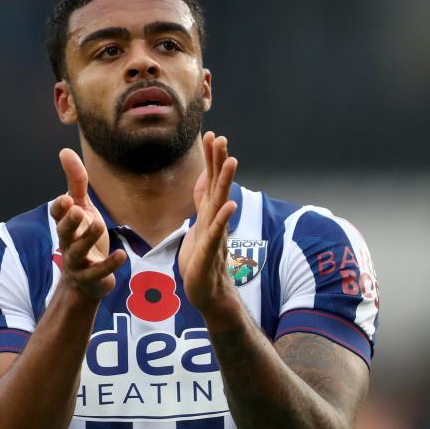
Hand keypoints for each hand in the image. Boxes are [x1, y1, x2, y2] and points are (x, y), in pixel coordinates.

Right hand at [49, 149, 126, 299]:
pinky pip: (99, 271)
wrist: (86, 281)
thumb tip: (65, 151)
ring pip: (78, 251)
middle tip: (77, 209)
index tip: (66, 199)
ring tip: (99, 225)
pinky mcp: (92, 277)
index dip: (60, 208)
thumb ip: (76, 182)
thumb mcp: (82, 208)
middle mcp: (68, 242)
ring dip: (87, 239)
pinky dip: (109, 264)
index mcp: (66, 224)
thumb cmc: (83, 237)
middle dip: (69, 222)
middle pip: (64, 232)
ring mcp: (78, 262)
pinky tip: (121, 254)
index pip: (57, 215)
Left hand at [178, 132, 238, 313]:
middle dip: (219, 161)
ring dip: (226, 182)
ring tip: (231, 160)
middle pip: (218, 186)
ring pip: (220, 205)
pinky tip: (230, 206)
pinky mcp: (210, 254)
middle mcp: (215, 221)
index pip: (210, 182)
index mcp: (208, 215)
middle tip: (221, 137)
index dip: (211, 159)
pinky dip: (223, 219)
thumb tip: (204, 181)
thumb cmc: (202, 262)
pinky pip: (217, 234)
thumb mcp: (198, 226)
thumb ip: (202, 204)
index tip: (212, 134)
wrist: (209, 294)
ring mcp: (215, 236)